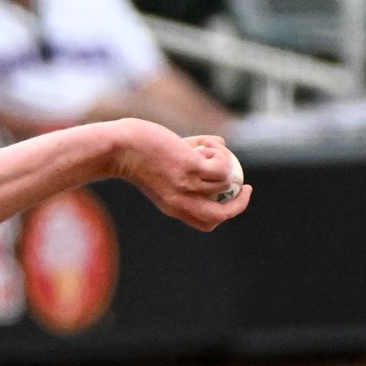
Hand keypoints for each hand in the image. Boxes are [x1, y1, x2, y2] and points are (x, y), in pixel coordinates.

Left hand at [108, 121, 249, 230]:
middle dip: (240, 204)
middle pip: (221, 215)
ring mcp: (187, 186)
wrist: (120, 148)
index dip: (224, 214)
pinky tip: (205, 143)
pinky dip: (219, 152)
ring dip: (225, 162)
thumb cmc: (136, 154)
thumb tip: (219, 145)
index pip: (206, 222)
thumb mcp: (161, 170)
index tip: (232, 198)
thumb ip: (187, 165)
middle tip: (245, 186)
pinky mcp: (190, 168)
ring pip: (225, 183)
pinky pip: (220, 166)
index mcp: (174, 207)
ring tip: (210, 147)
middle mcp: (182, 202)